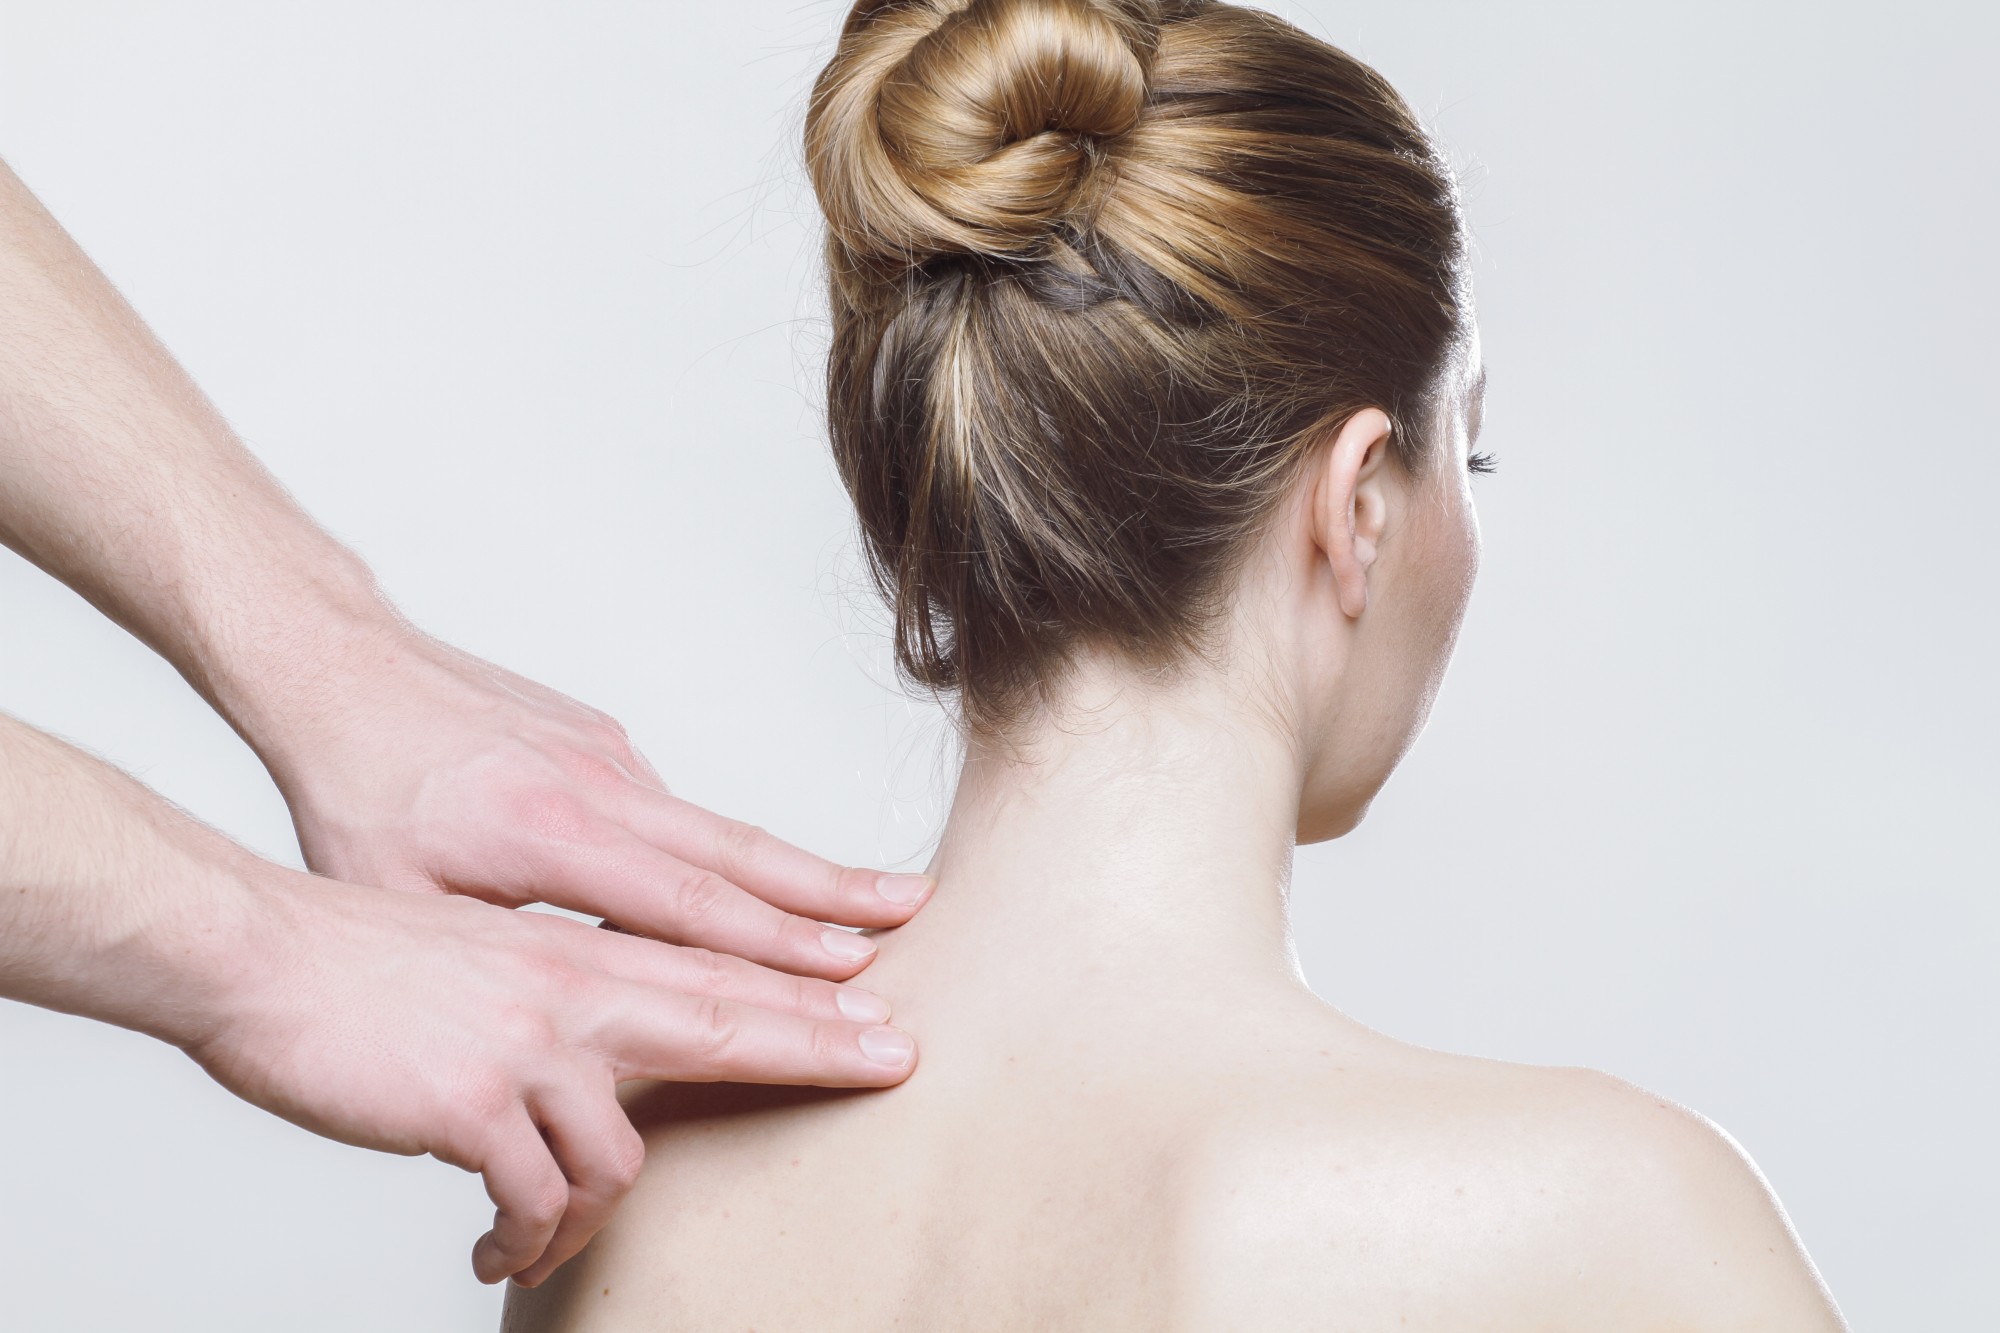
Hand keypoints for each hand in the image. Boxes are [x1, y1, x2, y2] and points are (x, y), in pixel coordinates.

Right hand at [187, 871, 918, 1286]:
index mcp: (581, 956)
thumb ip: (565, 998)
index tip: (883, 1006)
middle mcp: (574, 991)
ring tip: (539, 1240)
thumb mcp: (493, 962)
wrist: (264, 954)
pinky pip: (537, 1200)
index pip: (722, 974)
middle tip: (898, 1062)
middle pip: (731, 1022)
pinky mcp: (475, 1104)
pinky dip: (527, 1237)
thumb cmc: (369, 962)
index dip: (809, 993)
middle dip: (821, 1049)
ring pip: (624, 1158)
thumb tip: (607, 1060)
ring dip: (591, 1218)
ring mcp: (531, 1046)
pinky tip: (498, 1249)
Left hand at [247, 617, 933, 976]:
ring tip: (885, 903)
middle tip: (918, 919)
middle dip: (835, 896)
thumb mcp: (395, 901)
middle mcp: (601, 787)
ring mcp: (610, 757)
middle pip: (739, 852)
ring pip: (726, 827)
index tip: (850, 972)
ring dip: (807, 873)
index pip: (686, 904)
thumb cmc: (356, 792)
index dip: (773, 946)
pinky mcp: (604, 742)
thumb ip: (495, 958)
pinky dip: (742, 851)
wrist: (340, 667)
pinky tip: (781, 885)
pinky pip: (684, 809)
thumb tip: (570, 1020)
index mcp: (551, 835)